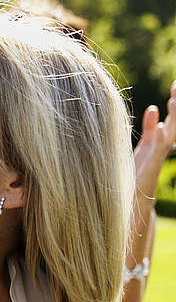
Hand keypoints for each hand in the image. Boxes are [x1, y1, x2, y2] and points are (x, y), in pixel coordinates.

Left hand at [134, 79, 175, 202]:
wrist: (131, 201)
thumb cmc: (135, 173)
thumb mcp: (143, 147)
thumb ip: (149, 128)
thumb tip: (154, 108)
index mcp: (158, 141)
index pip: (171, 118)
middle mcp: (160, 148)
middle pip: (174, 122)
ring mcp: (156, 158)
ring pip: (169, 135)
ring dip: (172, 118)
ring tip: (173, 101)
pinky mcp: (148, 168)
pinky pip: (156, 152)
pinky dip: (159, 140)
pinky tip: (161, 128)